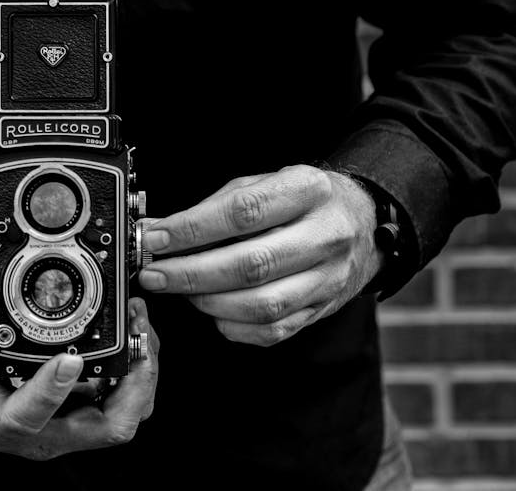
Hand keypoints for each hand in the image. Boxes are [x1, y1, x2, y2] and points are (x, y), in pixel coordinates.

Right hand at [0, 288, 158, 460]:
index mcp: (1, 422)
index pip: (31, 417)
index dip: (53, 391)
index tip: (69, 360)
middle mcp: (42, 433)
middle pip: (106, 427)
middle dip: (134, 382)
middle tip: (138, 337)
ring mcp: (63, 427)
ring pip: (121, 416)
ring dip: (141, 375)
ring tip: (141, 328)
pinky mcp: (75, 414)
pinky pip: (118, 401)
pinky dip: (133, 372)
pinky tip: (133, 338)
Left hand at [138, 165, 380, 346]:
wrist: (361, 223)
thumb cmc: (302, 201)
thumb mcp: (264, 184)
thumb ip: (213, 207)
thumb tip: (158, 230)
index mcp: (308, 191)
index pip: (243, 211)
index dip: (193, 229)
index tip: (155, 238)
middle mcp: (325, 235)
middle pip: (251, 264)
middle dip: (191, 274)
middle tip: (155, 274)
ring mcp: (328, 277)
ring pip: (262, 305)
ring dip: (209, 302)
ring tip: (181, 291)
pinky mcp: (322, 309)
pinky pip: (273, 330)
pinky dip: (233, 325)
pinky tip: (213, 309)